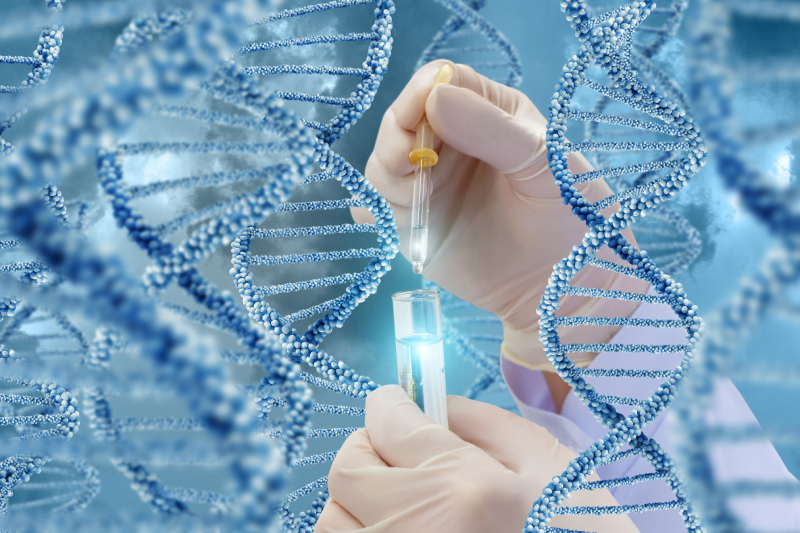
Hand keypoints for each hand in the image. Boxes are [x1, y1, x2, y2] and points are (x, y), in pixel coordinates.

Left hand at [316, 385, 639, 532]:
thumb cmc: (580, 528)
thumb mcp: (547, 465)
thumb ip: (480, 422)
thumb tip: (428, 404)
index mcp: (462, 487)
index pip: (387, 420)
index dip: (390, 404)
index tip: (398, 405)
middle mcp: (416, 531)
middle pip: (347, 469)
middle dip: (368, 448)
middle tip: (398, 453)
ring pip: (333, 521)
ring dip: (356, 501)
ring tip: (399, 502)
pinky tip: (404, 531)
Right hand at [352, 61, 648, 368]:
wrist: (566, 288)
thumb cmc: (572, 217)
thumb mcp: (547, 166)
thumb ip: (494, 130)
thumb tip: (434, 96)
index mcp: (490, 113)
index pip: (443, 81)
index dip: (424, 92)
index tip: (425, 114)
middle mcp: (453, 142)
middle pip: (402, 118)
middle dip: (398, 134)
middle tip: (411, 160)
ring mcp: (431, 183)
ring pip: (384, 160)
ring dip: (389, 171)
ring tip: (416, 195)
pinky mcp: (415, 223)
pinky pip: (379, 205)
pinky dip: (373, 206)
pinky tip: (392, 217)